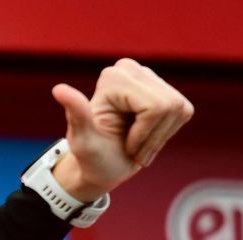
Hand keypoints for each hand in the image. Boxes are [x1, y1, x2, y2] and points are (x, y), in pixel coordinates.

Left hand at [50, 58, 193, 201]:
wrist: (102, 166)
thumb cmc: (90, 157)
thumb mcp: (82, 140)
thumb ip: (76, 114)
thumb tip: (58, 89)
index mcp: (113, 77)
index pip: (154, 108)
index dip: (142, 133)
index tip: (122, 142)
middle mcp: (130, 69)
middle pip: (168, 106)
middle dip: (152, 136)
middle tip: (131, 147)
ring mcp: (149, 77)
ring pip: (178, 109)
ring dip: (159, 137)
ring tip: (136, 144)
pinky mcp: (165, 89)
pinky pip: (184, 111)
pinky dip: (167, 133)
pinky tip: (147, 136)